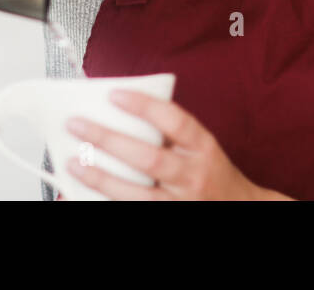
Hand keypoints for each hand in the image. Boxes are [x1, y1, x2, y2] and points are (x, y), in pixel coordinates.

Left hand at [60, 90, 289, 199]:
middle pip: (150, 159)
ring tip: (73, 162)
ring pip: (137, 194)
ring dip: (101, 178)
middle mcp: (194, 177)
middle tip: (77, 124)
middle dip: (109, 140)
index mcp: (203, 148)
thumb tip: (120, 110)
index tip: (113, 94)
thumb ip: (172, 131)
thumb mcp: (201, 146)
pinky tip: (78, 195)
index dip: (144, 107)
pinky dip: (104, 202)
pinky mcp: (167, 219)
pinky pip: (131, 210)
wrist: (240, 208)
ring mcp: (180, 204)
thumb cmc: (211, 174)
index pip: (176, 122)